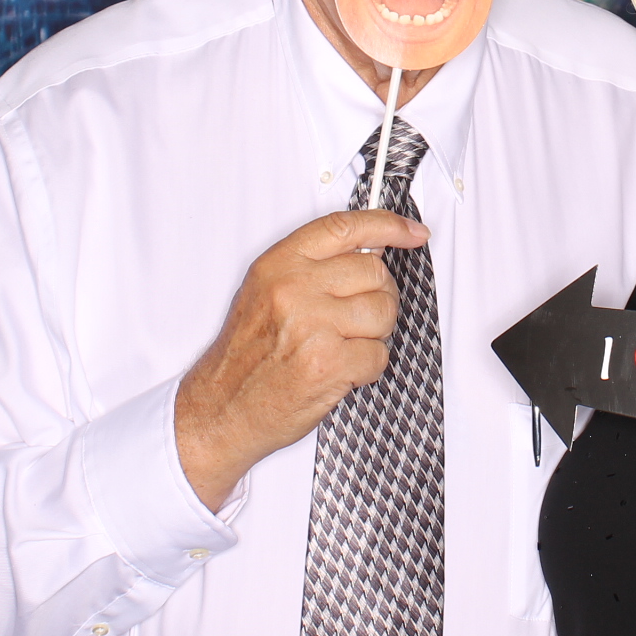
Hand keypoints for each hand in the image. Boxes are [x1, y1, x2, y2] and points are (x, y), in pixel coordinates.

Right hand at [175, 210, 428, 507]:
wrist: (222, 409)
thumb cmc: (246, 355)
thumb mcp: (265, 292)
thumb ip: (312, 265)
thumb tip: (372, 249)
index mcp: (279, 265)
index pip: (345, 228)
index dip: (389, 226)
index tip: (413, 233)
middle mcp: (294, 288)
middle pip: (375, 272)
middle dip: (377, 297)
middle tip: (355, 319)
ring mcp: (312, 325)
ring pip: (384, 313)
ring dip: (374, 334)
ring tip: (343, 346)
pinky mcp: (329, 363)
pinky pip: (379, 354)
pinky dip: (368, 367)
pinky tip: (341, 371)